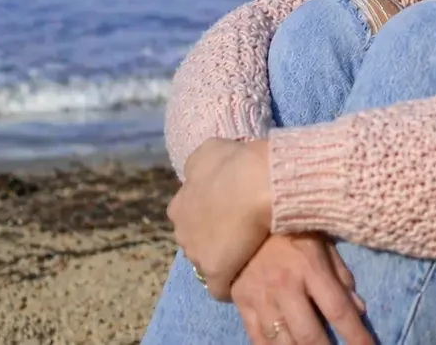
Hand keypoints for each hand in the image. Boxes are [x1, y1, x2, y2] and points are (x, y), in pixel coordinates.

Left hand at [168, 137, 272, 298]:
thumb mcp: (212, 149)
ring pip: (207, 260)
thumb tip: (207, 164)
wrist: (256, 181)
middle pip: (196, 238)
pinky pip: (220, 286)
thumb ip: (204, 160)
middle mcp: (181, 228)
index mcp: (179, 204)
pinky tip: (248, 272)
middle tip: (242, 227)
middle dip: (215, 235)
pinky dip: (232, 281)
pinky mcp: (214, 272)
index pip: (191, 215)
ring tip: (249, 247)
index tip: (233, 208)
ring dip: (224, 255)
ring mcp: (195, 252)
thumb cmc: (237, 162)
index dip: (213, 212)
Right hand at [232, 233, 370, 344]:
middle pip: (309, 335)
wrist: (245, 219)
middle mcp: (285, 286)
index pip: (339, 310)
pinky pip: (258, 340)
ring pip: (282, 343)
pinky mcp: (242, 304)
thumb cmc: (294, 231)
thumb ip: (341, 277)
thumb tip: (359, 309)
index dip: (357, 336)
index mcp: (311, 267)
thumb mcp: (324, 243)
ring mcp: (261, 298)